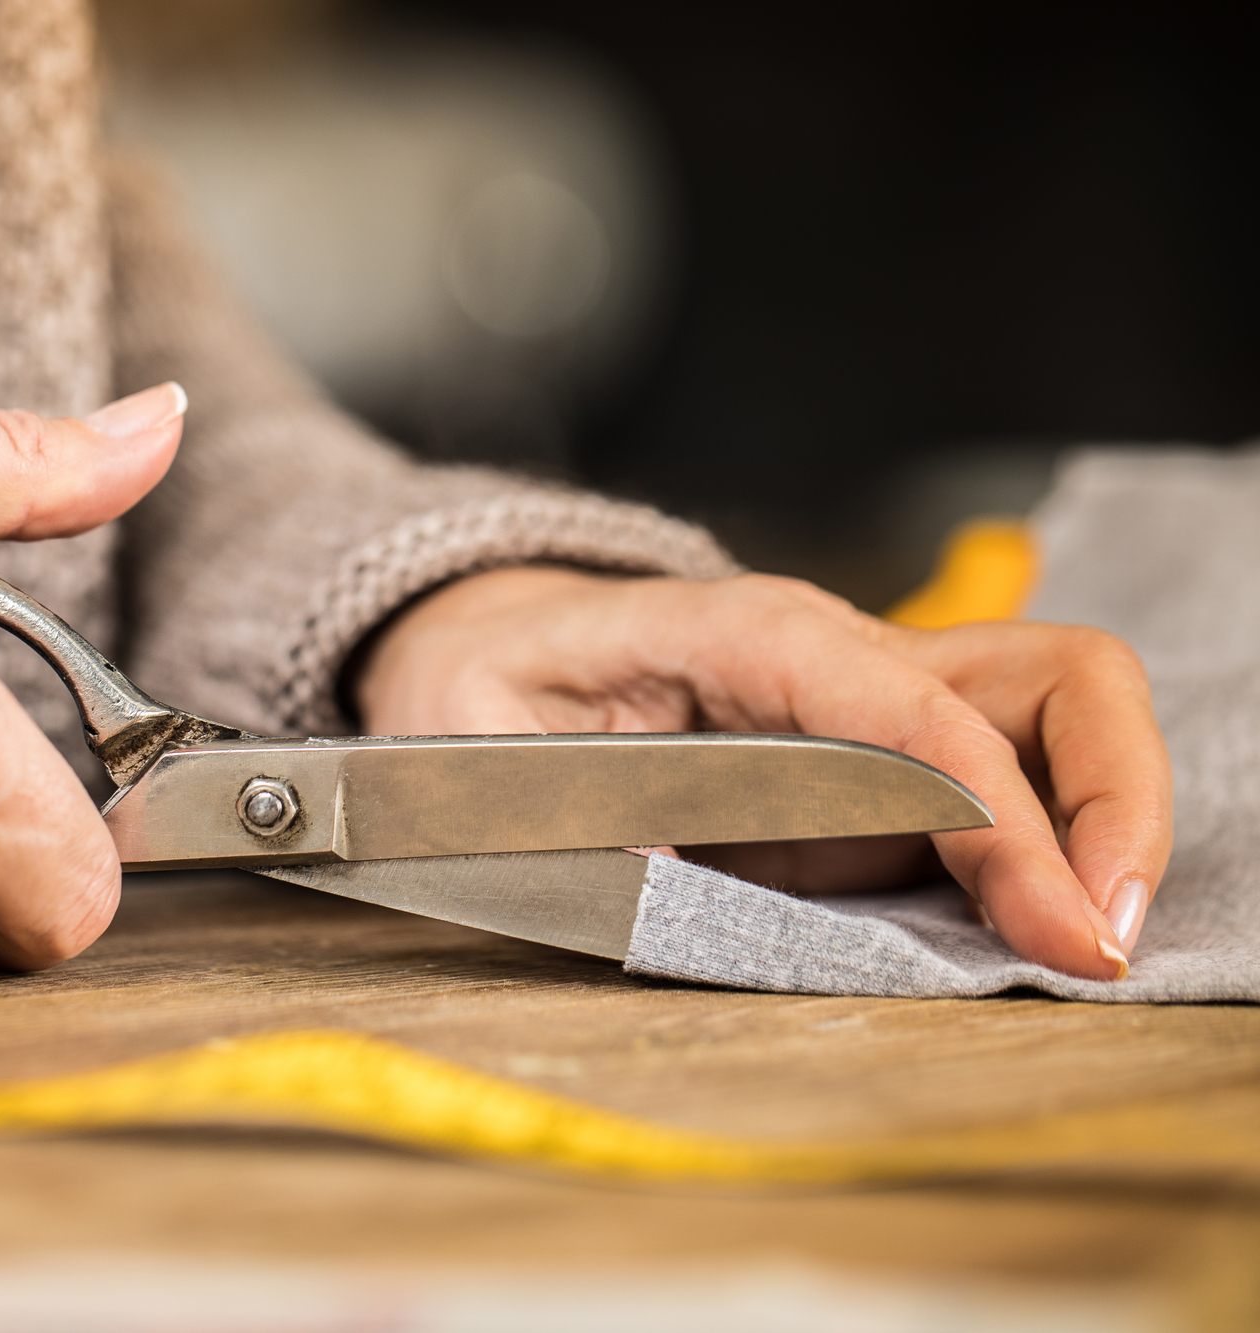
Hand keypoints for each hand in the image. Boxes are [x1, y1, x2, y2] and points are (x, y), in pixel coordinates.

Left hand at [355, 567, 1172, 980]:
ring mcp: (870, 705)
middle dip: (1109, 797)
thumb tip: (660, 886)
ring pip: (1055, 715)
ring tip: (1095, 939)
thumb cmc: (479, 681)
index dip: (995, 807)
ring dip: (1106, 819)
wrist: (483, 646)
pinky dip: (1059, 849)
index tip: (1054, 915)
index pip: (907, 702)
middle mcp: (834, 654)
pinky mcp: (878, 766)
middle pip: (1045, 674)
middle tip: (1101, 934)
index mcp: (741, 634)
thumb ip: (552, 805)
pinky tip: (1053, 929)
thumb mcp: (470, 736)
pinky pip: (1011, 785)